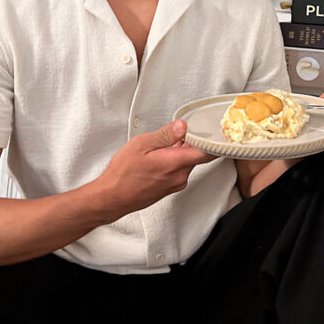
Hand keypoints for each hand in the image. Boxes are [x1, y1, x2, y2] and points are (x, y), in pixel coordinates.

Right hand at [96, 120, 215, 217]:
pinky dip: (175, 161)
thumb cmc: (123, 173)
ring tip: (166, 143)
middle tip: (182, 131)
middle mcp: (180, 176)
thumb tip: (182, 126)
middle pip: (197, 156)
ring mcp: (175, 184)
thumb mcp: (142, 144)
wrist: (112, 197)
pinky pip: (179, 171)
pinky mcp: (169, 188)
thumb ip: (165, 135)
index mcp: (175, 163)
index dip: (211, 140)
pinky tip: (161, 156)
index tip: (210, 130)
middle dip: (192, 143)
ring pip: (187, 163)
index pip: (206, 152)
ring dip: (181, 152)